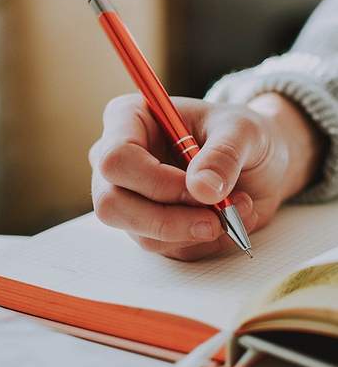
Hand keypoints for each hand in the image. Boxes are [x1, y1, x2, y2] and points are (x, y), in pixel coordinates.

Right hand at [89, 93, 322, 260]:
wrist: (255, 160)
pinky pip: (165, 248)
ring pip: (140, 233)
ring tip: (236, 208)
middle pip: (112, 203)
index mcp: (128, 119)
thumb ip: (223, 155)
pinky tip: (227, 218)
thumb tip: (203, 189)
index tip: (201, 189)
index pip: (116, 159)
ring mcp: (129, 196)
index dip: (155, 181)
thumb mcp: (243, 131)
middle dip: (168, 219)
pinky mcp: (147, 225)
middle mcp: (119, 160)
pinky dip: (202, 240)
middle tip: (216, 219)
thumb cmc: (240, 134)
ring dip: (194, 230)